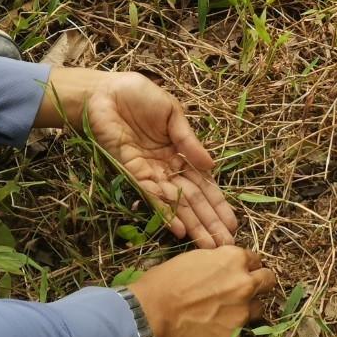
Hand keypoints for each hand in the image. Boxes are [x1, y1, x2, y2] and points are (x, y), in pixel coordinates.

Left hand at [83, 72, 238, 247]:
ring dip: (191, 224)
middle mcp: (167, 168)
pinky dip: (164, 212)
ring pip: (175, 203)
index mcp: (180, 153)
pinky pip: (150, 195)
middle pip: (192, 199)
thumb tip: (212, 165)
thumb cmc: (138, 96)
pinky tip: (178, 229)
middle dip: (209, 222)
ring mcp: (149, 173)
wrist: (103, 92)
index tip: (233, 224)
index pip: (203, 184)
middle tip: (225, 245)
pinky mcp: (130, 172)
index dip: (217, 204)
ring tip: (208, 244)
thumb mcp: (172, 114)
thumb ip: (188, 140)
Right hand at [133, 246, 275, 336]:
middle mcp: (245, 283)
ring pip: (259, 309)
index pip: (255, 259)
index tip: (238, 272)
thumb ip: (217, 263)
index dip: (246, 266)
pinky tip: (210, 330)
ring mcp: (242, 312)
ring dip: (247, 309)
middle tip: (245, 290)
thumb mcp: (193, 259)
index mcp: (234, 259)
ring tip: (226, 314)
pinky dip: (228, 331)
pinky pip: (238, 332)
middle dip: (260, 284)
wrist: (150, 313)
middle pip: (268, 281)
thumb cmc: (163, 281)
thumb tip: (223, 269)